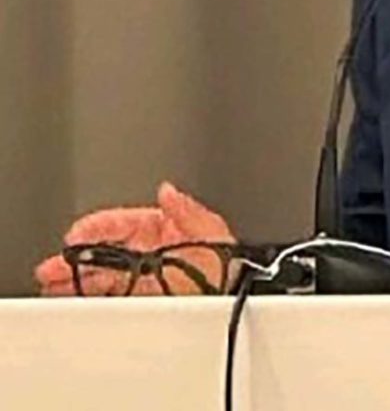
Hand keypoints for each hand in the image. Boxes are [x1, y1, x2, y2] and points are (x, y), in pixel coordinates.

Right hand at [34, 182, 235, 296]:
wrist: (235, 298)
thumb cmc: (229, 264)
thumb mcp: (213, 231)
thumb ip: (188, 210)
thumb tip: (168, 190)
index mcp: (164, 229)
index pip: (123, 223)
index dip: (98, 227)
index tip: (77, 234)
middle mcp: (150, 252)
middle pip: (106, 252)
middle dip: (78, 256)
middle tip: (53, 266)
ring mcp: (144, 277)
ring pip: (102, 276)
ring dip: (76, 279)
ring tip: (54, 284)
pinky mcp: (142, 301)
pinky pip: (110, 298)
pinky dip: (88, 298)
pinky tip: (72, 300)